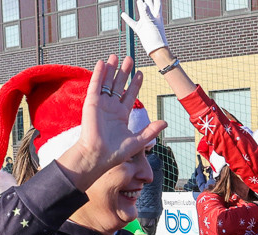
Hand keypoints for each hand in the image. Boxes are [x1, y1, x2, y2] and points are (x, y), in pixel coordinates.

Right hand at [58, 55, 166, 189]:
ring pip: (107, 82)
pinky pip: (95, 85)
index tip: (140, 73)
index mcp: (121, 115)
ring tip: (116, 56)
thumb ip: (151, 131)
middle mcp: (111, 108)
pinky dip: (98, 74)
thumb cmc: (115, 152)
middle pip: (118, 85)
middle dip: (124, 72)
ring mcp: (101, 104)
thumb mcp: (137, 141)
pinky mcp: (91, 103)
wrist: (98, 156)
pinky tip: (102, 63)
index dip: (135, 84)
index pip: (130, 95)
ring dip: (111, 69)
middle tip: (129, 59)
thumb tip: (166, 123)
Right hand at [121, 0, 166, 56]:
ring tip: (138, 0)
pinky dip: (127, 19)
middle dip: (148, 0)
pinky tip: (123, 14)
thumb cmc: (157, 36)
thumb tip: (142, 2)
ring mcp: (145, 23)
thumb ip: (146, 12)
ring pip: (142, 12)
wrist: (156, 49)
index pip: (157, 2)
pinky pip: (132, 23)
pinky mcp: (140, 29)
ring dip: (140, 6)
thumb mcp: (151, 22)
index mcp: (157, 15)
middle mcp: (151, 17)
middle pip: (150, 5)